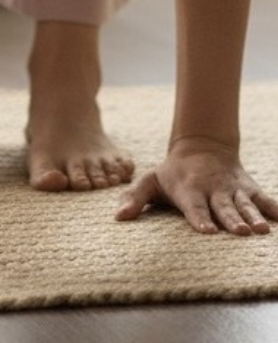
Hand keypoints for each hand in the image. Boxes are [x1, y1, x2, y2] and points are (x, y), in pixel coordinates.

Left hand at [116, 137, 277, 234]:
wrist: (202, 146)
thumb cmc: (172, 172)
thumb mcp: (151, 181)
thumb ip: (135, 198)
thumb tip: (117, 217)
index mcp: (189, 191)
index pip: (194, 208)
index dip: (200, 220)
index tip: (207, 232)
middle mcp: (213, 191)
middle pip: (222, 208)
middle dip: (231, 221)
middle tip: (241, 233)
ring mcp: (233, 189)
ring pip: (244, 204)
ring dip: (253, 216)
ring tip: (261, 230)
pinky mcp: (248, 187)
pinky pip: (263, 198)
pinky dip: (274, 207)